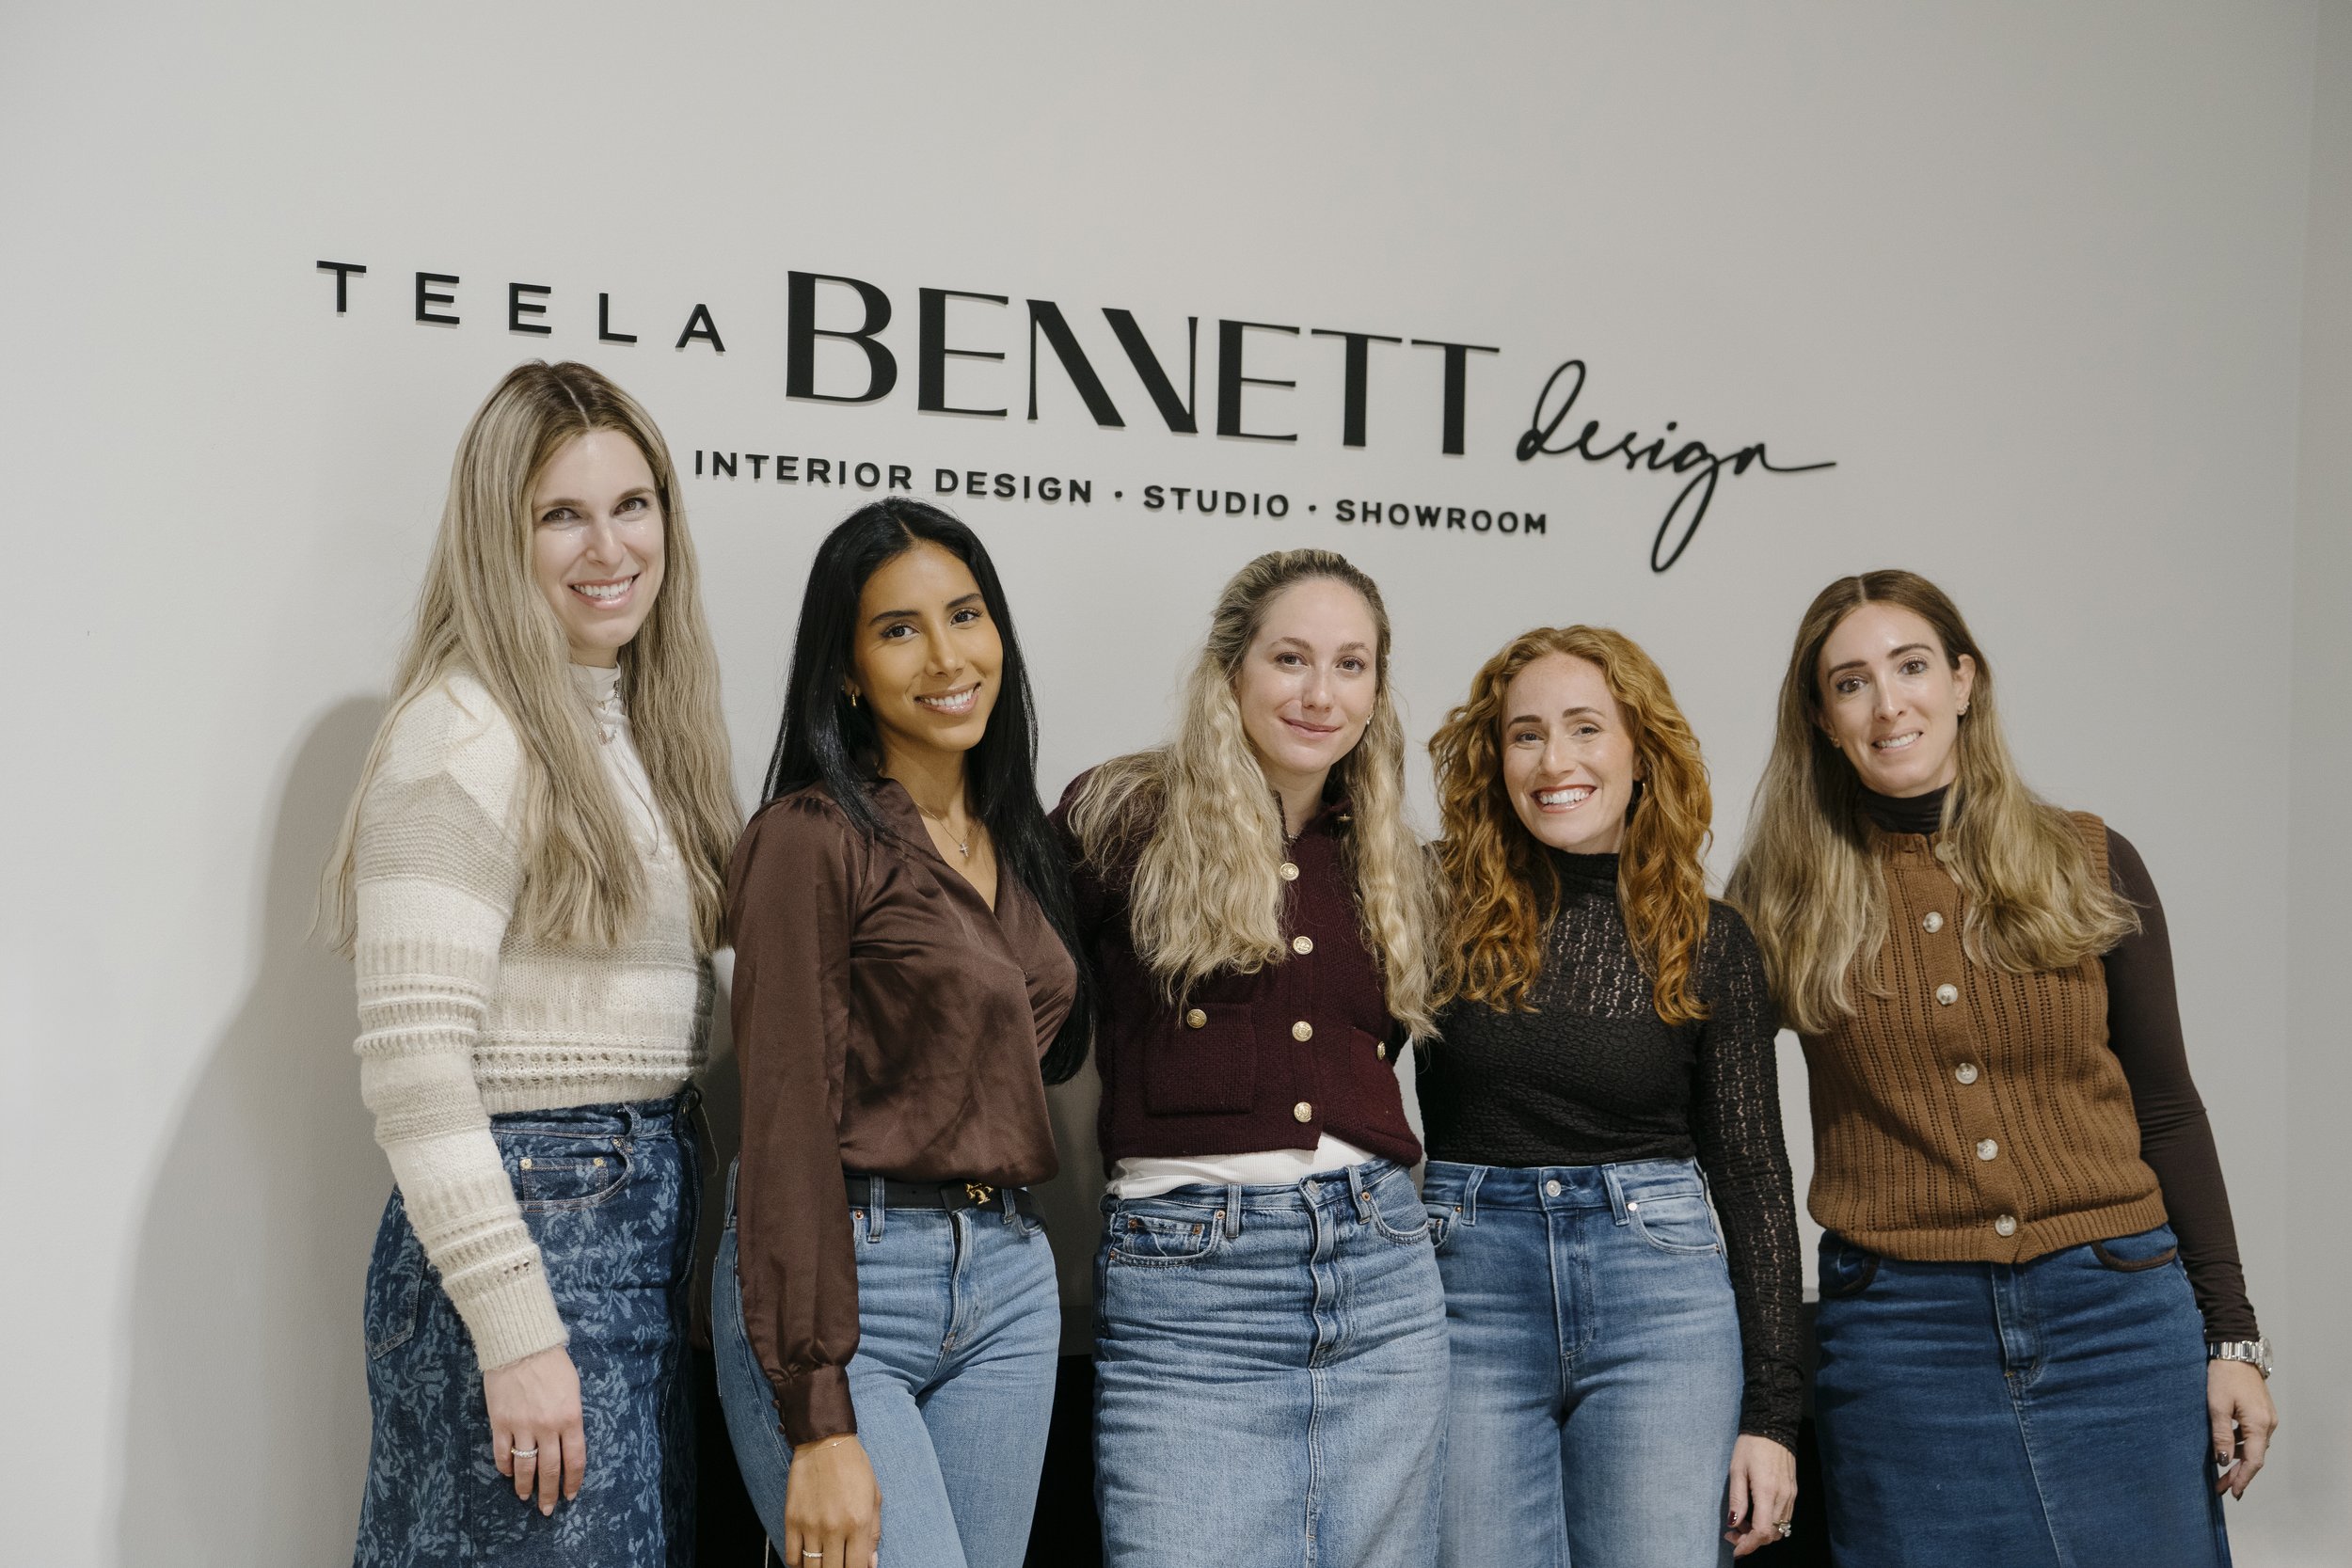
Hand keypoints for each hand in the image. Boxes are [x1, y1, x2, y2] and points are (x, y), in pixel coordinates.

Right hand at [484, 1344, 585, 1515]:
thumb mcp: (573, 1388)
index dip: (573, 1481)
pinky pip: (502, 1453)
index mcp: (570, 1417)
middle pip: (550, 1469)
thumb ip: (571, 1417)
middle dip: (549, 1493)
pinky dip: (505, 1467)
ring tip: (525, 1496)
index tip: (570, 1495)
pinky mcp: (500, 1422)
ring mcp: (522, 1426)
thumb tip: (567, 1443)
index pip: (575, 1459)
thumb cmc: (552, 1363)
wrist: (521, 1344)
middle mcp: (547, 1426)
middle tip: (547, 1509)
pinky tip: (507, 1474)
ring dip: (525, 1486)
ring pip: (524, 1467)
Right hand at [784, 1433, 881, 1567]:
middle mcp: (834, 1527)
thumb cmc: (855, 1467)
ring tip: (825, 1563)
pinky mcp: (792, 1520)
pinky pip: (792, 1556)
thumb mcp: (874, 1497)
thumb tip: (870, 1563)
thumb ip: (873, 1533)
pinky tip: (807, 1559)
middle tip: (840, 1564)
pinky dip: (799, 1564)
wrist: (825, 1442)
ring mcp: (811, 1525)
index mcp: (858, 1522)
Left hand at [1724, 1433, 1797, 1557]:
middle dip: (1752, 1541)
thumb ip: (1737, 1499)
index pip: (1762, 1531)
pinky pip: (1784, 1517)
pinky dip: (1770, 1522)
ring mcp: (1791, 1495)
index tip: (1735, 1549)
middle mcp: (1783, 1497)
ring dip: (1761, 1533)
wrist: (1773, 1426)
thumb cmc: (1751, 1445)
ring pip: (1780, 1528)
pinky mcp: (1793, 1491)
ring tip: (1742, 1523)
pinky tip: (1755, 1513)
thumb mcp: (1736, 1469)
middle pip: (1772, 1534)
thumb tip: (1733, 1524)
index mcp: (1767, 1492)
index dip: (1749, 1545)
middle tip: (1733, 1534)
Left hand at [2208, 1358, 2275, 1498]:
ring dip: (2238, 1460)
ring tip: (2221, 1473)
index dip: (2243, 1478)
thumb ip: (2221, 1435)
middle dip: (2238, 1473)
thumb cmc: (2223, 1376)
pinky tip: (2227, 1450)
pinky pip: (2252, 1435)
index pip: (2254, 1460)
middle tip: (2222, 1487)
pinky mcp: (2261, 1412)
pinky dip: (2240, 1446)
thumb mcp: (2217, 1406)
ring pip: (2253, 1446)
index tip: (2233, 1493)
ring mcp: (2266, 1418)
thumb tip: (2224, 1461)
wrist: (2235, 1351)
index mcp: (2259, 1425)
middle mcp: (2268, 1424)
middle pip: (2254, 1456)